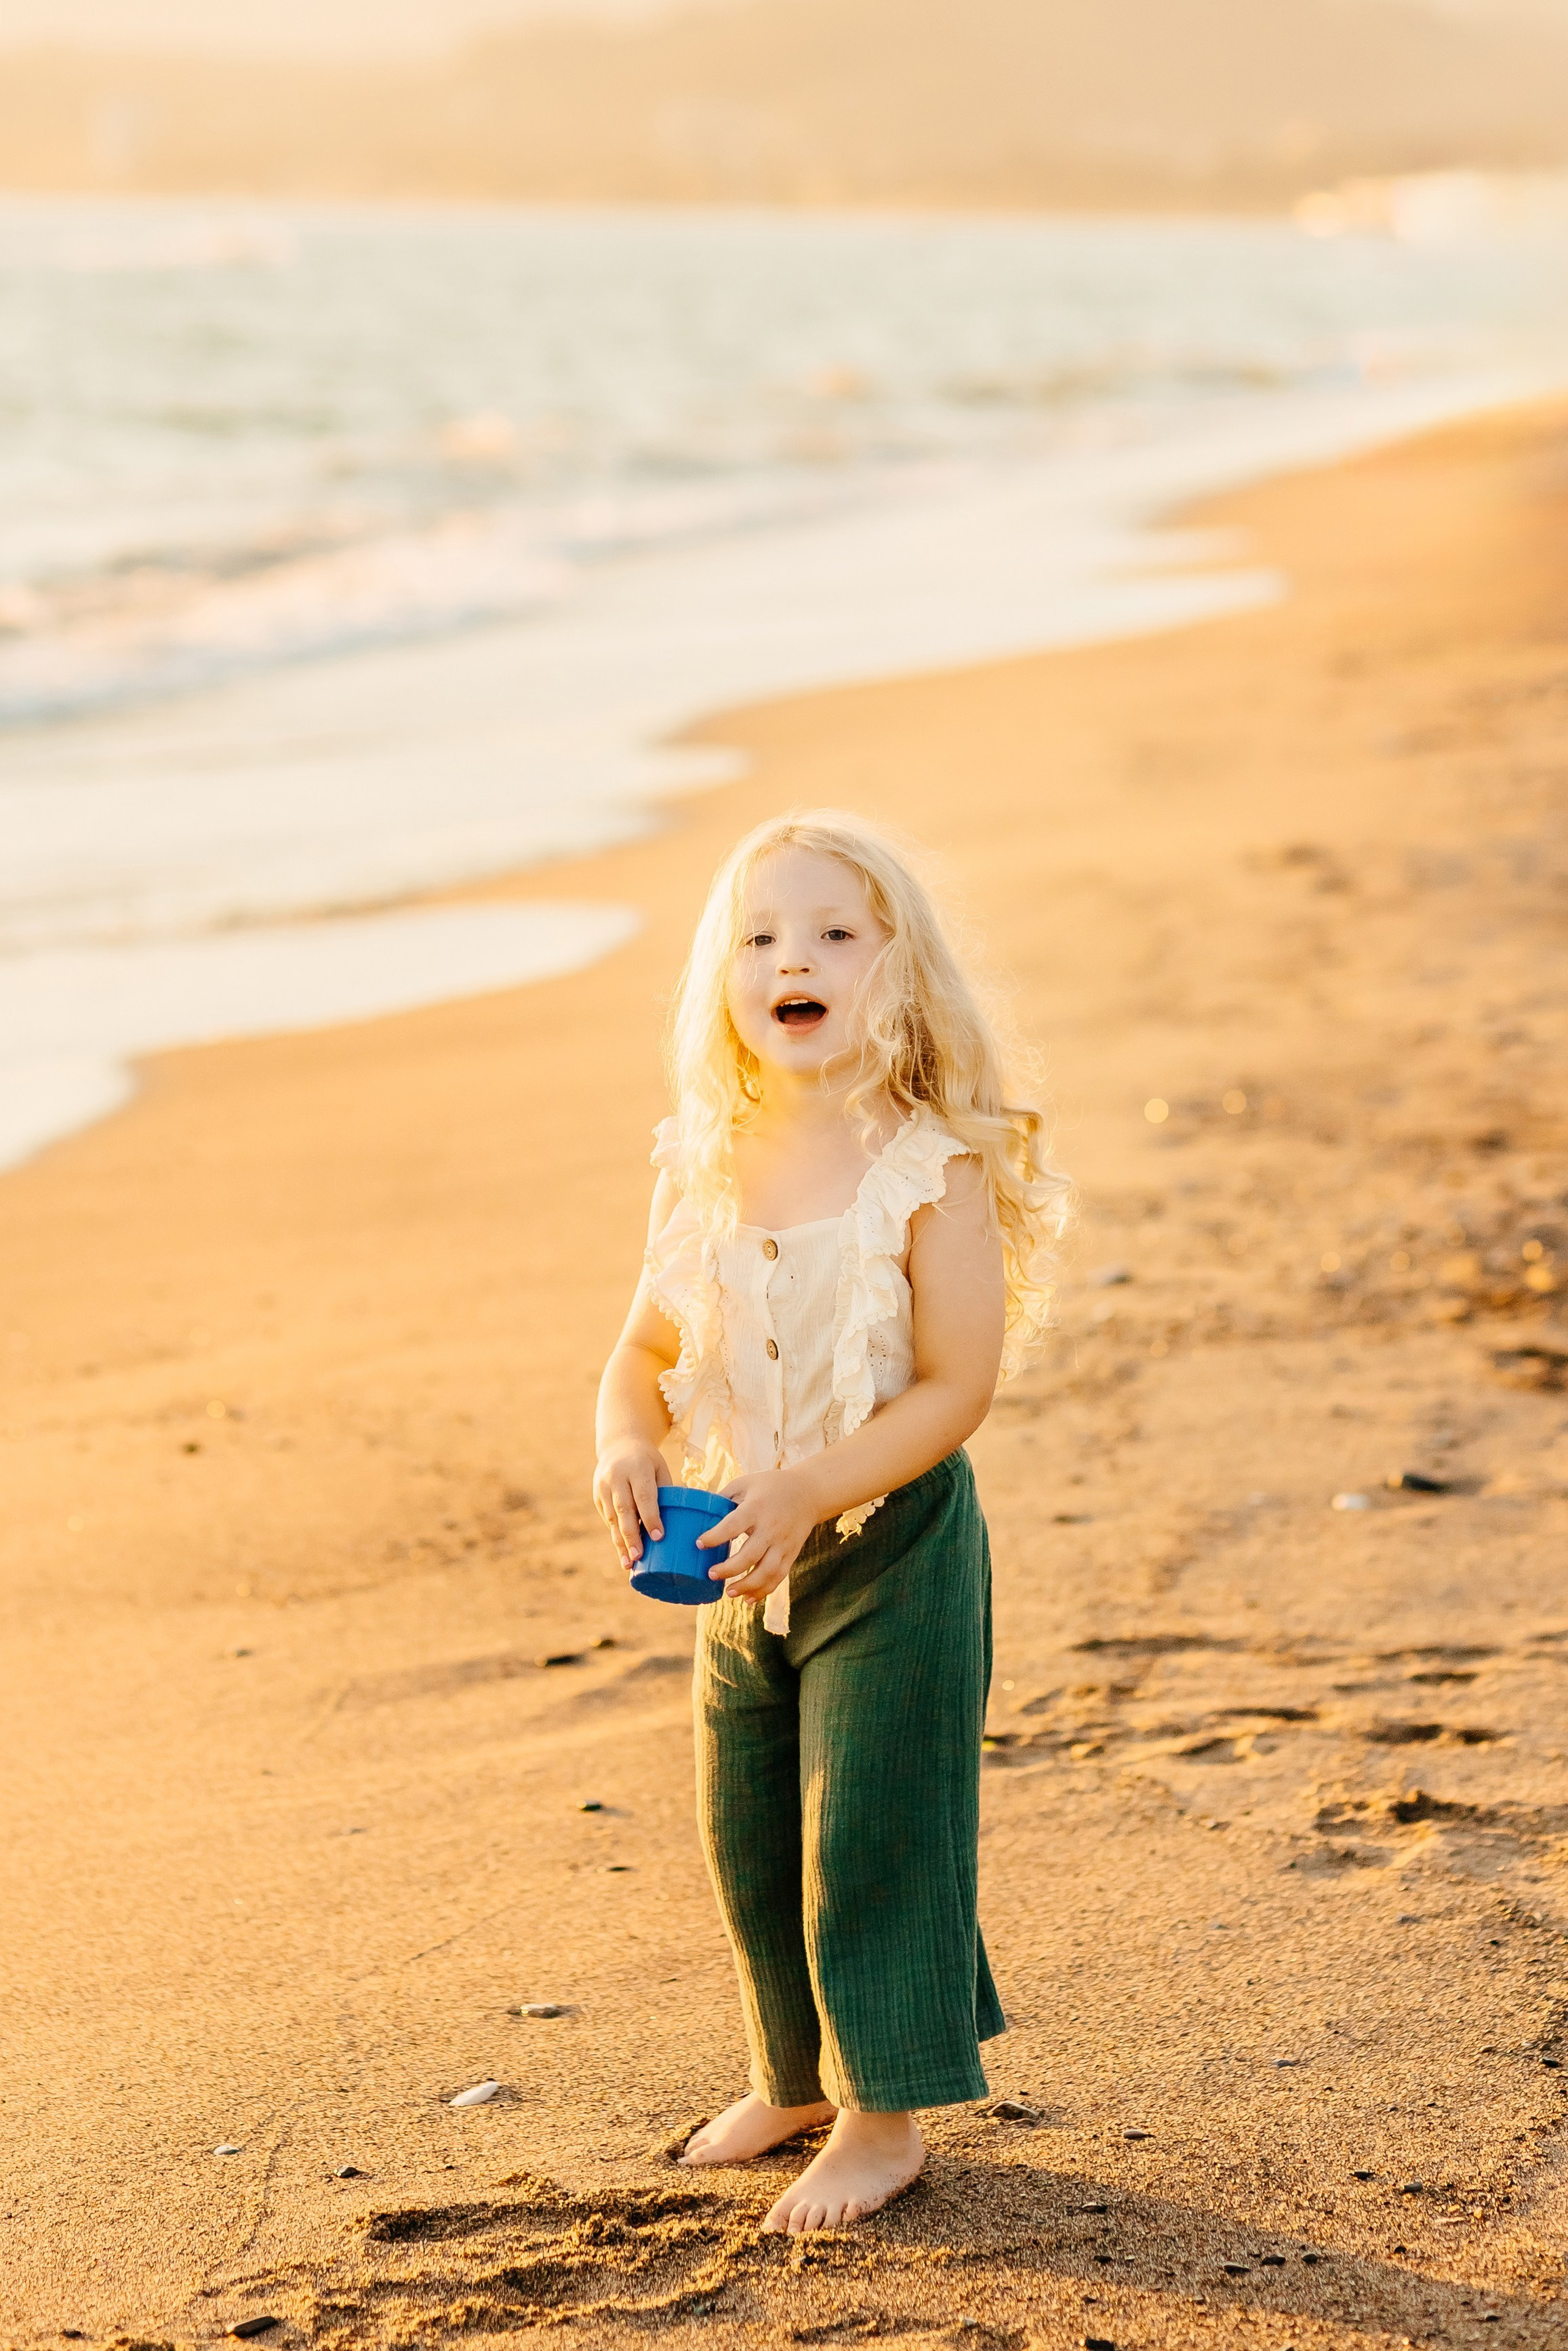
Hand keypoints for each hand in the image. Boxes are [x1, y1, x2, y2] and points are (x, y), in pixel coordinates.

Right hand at [592, 1441, 665, 1566]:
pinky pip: (608, 1519)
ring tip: (629, 1563)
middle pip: (624, 1510)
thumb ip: (665, 1492)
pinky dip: (616, 1536)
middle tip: (638, 1557)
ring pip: (613, 1518)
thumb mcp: (659, 1469)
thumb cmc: (648, 1461)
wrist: (619, 1444)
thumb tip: (678, 1523)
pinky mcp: (597, 1496)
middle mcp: (616, 1477)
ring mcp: (603, 1486)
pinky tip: (623, 1553)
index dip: (651, 1517)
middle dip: (631, 1535)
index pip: (644, 1496)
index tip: (659, 1537)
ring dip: (620, 1542)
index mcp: (637, 1467)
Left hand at [698, 1468, 820, 1600]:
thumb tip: (699, 1511)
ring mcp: (783, 1543)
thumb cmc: (771, 1486)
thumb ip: (725, 1496)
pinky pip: (778, 1577)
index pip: (733, 1525)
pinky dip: (764, 1591)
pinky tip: (749, 1599)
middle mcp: (771, 1528)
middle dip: (729, 1568)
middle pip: (750, 1554)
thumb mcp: (747, 1482)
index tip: (699, 1544)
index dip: (715, 1536)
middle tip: (711, 1574)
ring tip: (728, 1592)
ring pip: (766, 1572)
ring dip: (746, 1586)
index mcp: (757, 1508)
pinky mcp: (791, 1554)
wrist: (810, 1493)